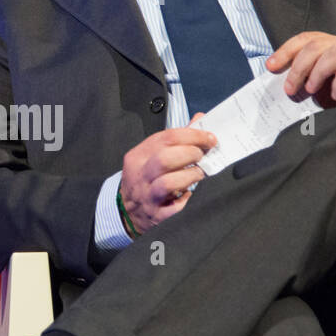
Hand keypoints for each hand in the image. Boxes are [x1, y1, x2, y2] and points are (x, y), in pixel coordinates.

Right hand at [118, 113, 215, 233]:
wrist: (126, 211)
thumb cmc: (144, 179)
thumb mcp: (152, 155)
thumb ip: (175, 139)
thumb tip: (199, 120)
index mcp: (139, 156)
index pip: (166, 138)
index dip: (193, 135)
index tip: (209, 139)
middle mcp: (140, 175)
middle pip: (165, 158)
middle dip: (191, 154)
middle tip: (203, 156)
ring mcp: (147, 196)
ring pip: (168, 183)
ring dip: (190, 176)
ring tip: (199, 173)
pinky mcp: (156, 215)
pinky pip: (174, 209)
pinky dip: (186, 201)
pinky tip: (189, 195)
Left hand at [266, 31, 335, 107]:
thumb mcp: (314, 81)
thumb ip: (300, 74)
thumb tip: (277, 78)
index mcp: (329, 44)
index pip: (305, 39)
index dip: (286, 51)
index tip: (271, 67)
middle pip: (316, 46)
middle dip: (298, 68)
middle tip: (289, 88)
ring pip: (333, 55)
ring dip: (317, 74)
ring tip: (311, 90)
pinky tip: (334, 96)